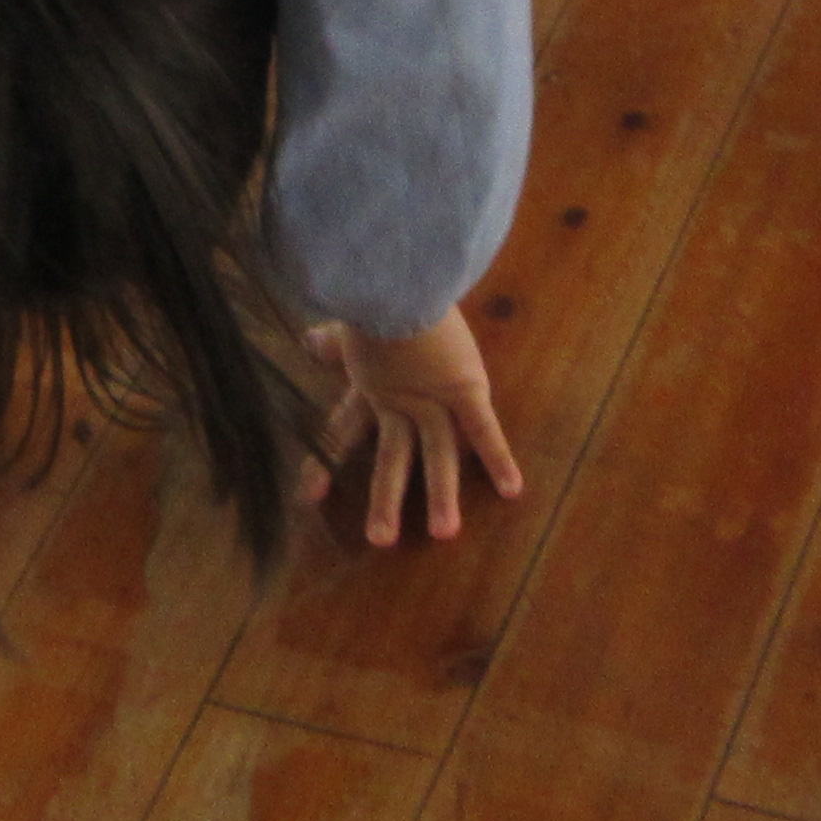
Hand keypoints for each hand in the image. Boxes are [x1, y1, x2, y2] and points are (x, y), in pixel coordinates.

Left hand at [308, 310, 526, 545]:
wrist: (397, 278)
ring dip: (441, 495)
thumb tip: (307, 339)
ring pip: (437, 455)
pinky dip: (498, 458)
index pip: (341, 431)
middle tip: (381, 542)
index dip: (324, 464)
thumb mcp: (349, 321)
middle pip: (391, 457)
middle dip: (386, 499)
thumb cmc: (373, 291)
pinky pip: (483, 429)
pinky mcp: (463, 388)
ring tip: (445, 535)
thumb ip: (333, 340)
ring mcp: (431, 399)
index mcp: (369, 386)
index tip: (308, 500)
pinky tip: (512, 491)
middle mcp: (398, 401)